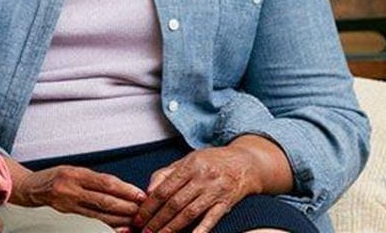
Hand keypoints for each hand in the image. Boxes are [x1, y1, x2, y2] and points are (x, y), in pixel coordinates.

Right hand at [11, 166, 144, 227]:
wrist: (31, 188)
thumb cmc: (55, 177)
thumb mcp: (74, 170)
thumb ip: (95, 179)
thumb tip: (122, 189)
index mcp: (75, 173)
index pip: (106, 182)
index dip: (125, 189)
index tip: (140, 194)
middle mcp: (71, 189)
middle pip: (105, 200)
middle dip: (126, 206)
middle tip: (142, 209)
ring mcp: (68, 204)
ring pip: (100, 214)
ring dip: (120, 218)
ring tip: (135, 219)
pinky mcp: (67, 215)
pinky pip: (92, 221)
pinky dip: (107, 225)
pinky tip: (119, 227)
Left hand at [133, 145, 259, 232]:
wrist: (246, 163)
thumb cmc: (212, 161)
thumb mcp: (187, 160)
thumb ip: (166, 174)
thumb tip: (147, 191)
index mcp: (189, 166)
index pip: (164, 189)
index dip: (149, 205)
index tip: (139, 216)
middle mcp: (202, 179)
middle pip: (174, 203)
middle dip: (157, 219)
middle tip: (145, 231)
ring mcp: (215, 192)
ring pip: (190, 213)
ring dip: (172, 227)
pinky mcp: (227, 203)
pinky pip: (212, 219)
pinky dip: (201, 230)